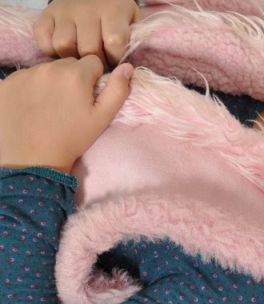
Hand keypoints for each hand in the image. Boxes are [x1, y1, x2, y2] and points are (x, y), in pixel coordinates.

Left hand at [0, 56, 132, 173]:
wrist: (33, 158)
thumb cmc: (72, 139)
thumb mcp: (102, 118)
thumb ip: (118, 90)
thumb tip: (127, 67)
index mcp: (75, 74)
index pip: (92, 62)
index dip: (94, 79)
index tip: (88, 97)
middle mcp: (48, 67)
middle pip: (68, 63)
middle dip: (73, 77)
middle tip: (70, 102)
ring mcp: (25, 73)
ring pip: (46, 69)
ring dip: (51, 81)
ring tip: (50, 105)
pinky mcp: (7, 82)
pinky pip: (25, 77)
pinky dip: (31, 87)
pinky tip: (32, 105)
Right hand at [33, 0, 140, 66]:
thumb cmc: (115, 12)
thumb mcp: (132, 20)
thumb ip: (134, 40)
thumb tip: (128, 68)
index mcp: (112, 11)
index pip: (115, 42)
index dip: (116, 59)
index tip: (116, 64)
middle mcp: (86, 10)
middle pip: (88, 49)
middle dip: (95, 64)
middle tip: (98, 66)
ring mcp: (63, 12)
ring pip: (63, 45)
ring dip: (72, 59)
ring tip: (80, 60)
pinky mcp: (46, 14)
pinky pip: (43, 39)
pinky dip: (50, 50)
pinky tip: (63, 52)